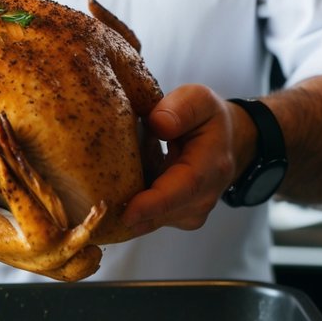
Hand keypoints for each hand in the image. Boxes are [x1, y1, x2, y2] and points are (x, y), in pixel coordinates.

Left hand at [122, 84, 255, 234]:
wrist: (225, 141)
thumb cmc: (207, 118)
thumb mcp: (199, 99)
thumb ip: (180, 108)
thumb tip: (158, 123)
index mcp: (211, 165)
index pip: (183, 189)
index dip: (155, 203)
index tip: (128, 212)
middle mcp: (204, 197)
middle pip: (163, 213)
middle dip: (129, 211)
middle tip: (96, 204)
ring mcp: (190, 213)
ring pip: (152, 220)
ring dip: (127, 207)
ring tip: (107, 185)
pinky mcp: (176, 218)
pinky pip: (149, 219)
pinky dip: (130, 207)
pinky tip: (117, 188)